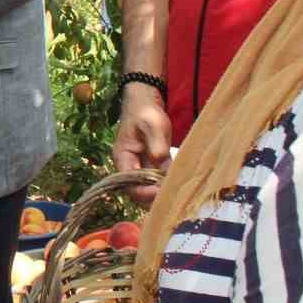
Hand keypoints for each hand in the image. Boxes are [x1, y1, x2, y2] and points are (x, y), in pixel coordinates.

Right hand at [112, 85, 172, 205]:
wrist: (146, 103)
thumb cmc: (145, 112)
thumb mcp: (152, 124)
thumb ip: (156, 143)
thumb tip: (160, 161)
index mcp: (123, 157)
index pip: (128, 183)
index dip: (142, 191)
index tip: (160, 191)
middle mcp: (130, 166)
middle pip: (136, 191)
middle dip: (152, 198)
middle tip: (172, 198)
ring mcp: (141, 166)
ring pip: (147, 189)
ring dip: (160, 194)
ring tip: (177, 197)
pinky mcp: (153, 165)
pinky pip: (158, 181)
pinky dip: (166, 186)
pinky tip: (179, 188)